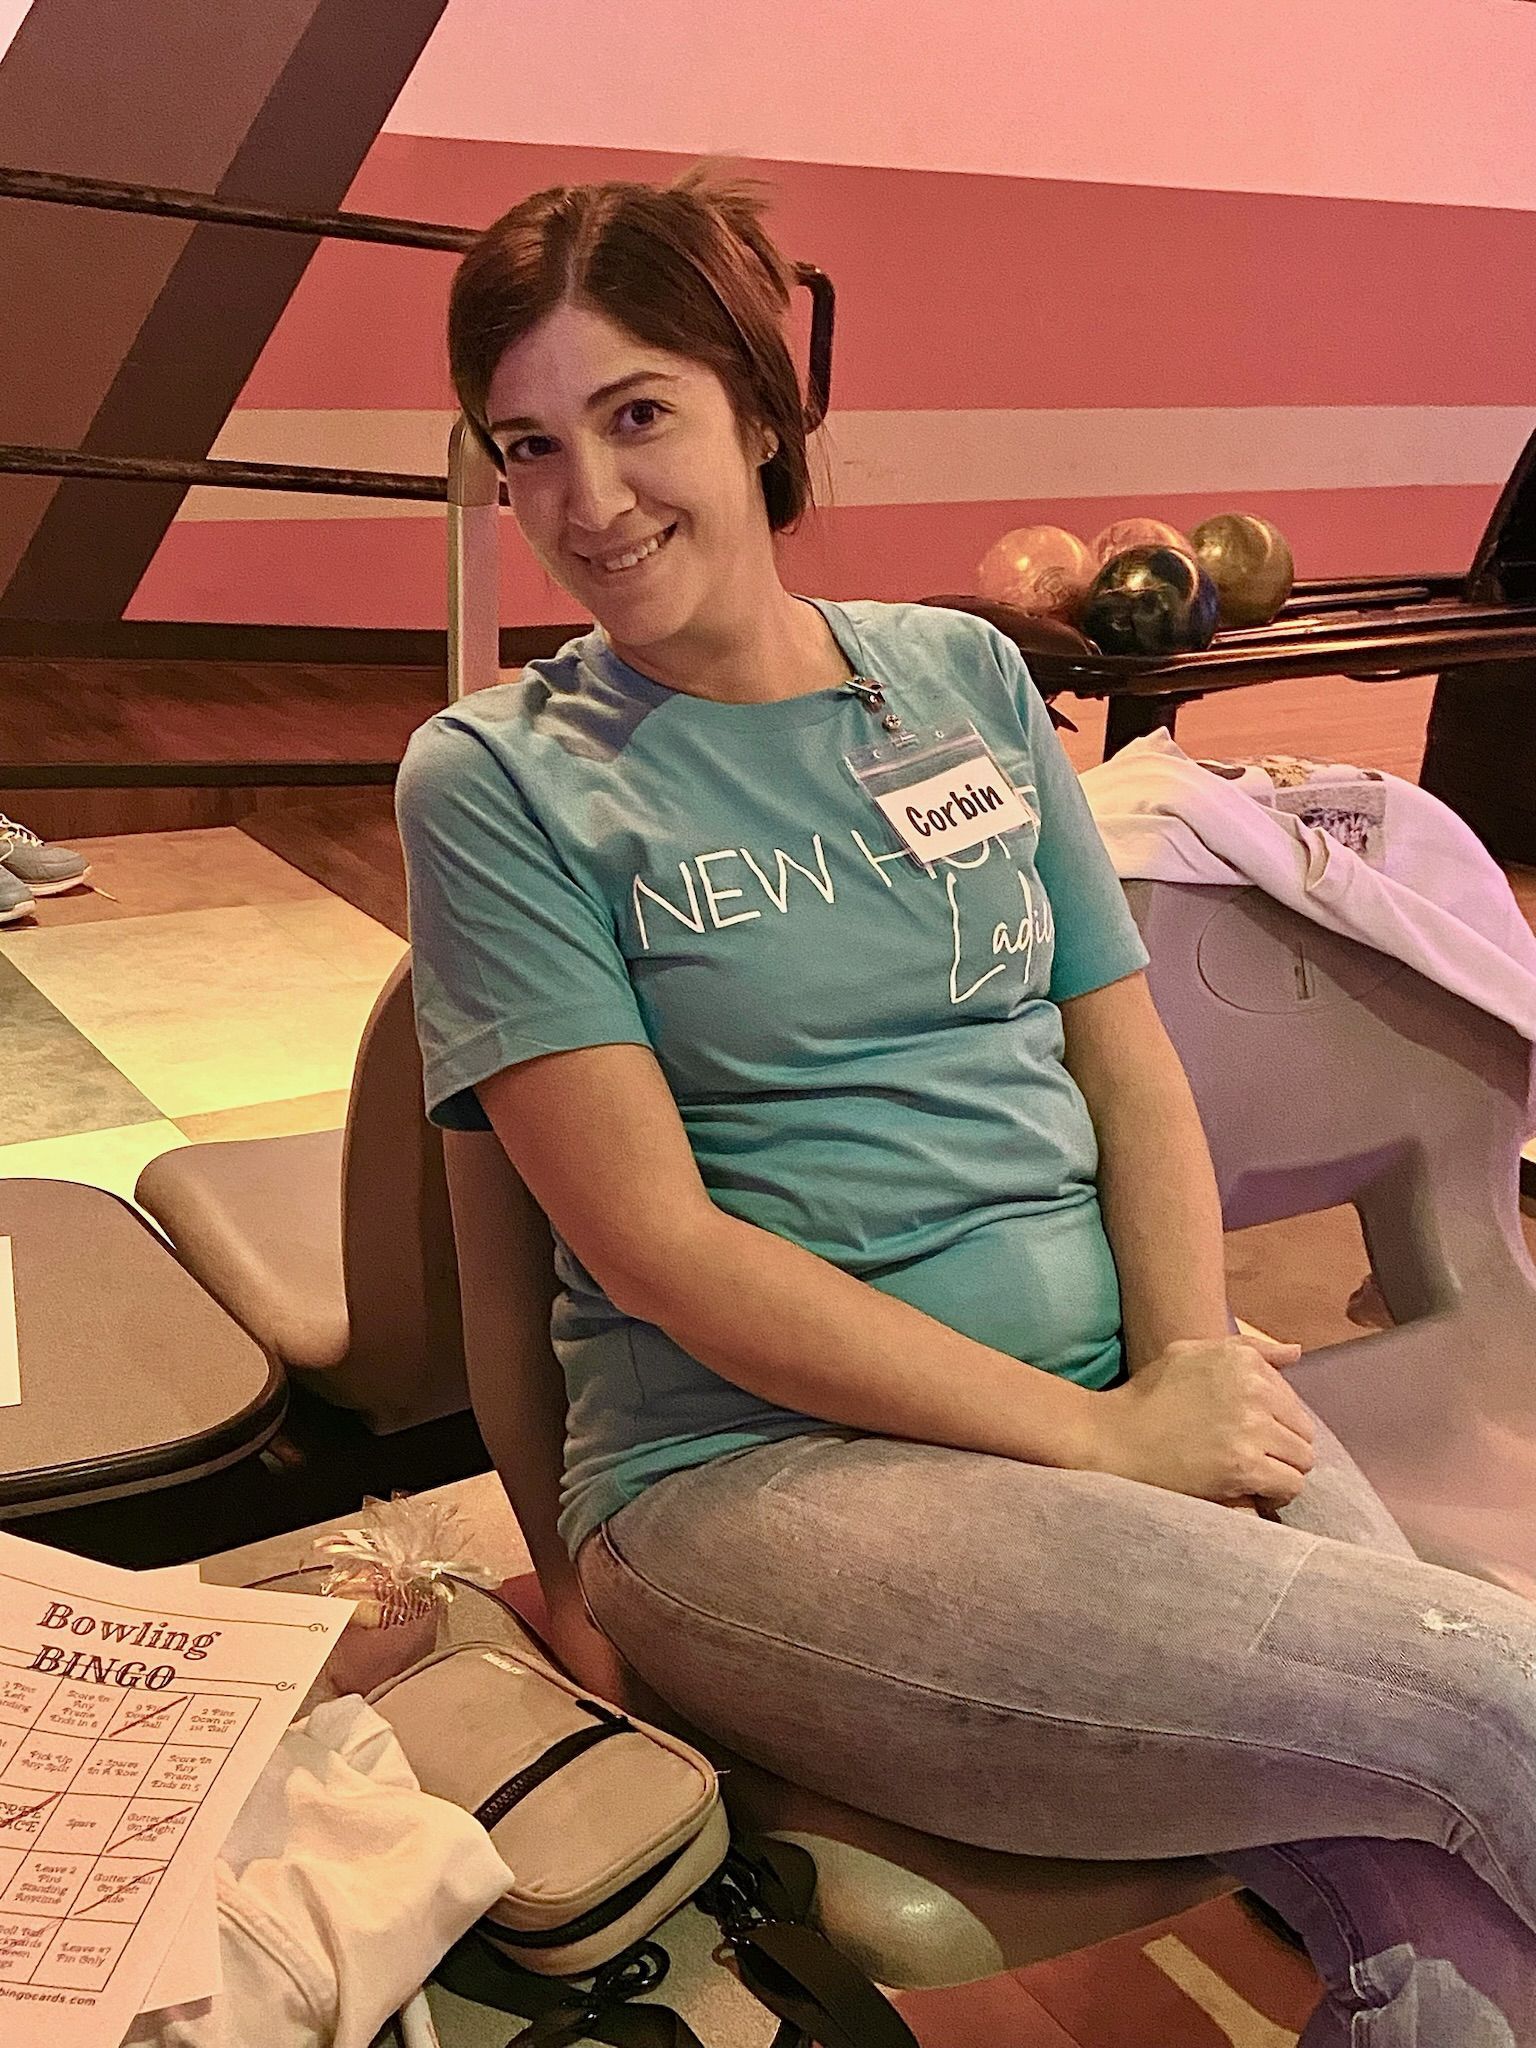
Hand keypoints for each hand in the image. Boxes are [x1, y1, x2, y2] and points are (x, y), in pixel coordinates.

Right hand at [1089, 1336, 1316, 1509]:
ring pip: (1302, 1460)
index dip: (1274, 1423)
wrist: (1116, 1436)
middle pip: (1303, 1431)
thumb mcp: (1192, 1353)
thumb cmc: (1150, 1395)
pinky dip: (1276, 1494)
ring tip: (1253, 1476)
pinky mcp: (1244, 1465)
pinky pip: (1290, 1485)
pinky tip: (1252, 1491)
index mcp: (1243, 1360)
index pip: (1292, 1400)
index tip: (1249, 1435)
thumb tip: (1296, 1352)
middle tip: (1252, 1459)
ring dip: (1281, 1471)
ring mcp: (1250, 1428)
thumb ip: (1248, 1349)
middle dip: (1282, 1447)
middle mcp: (1253, 1389)